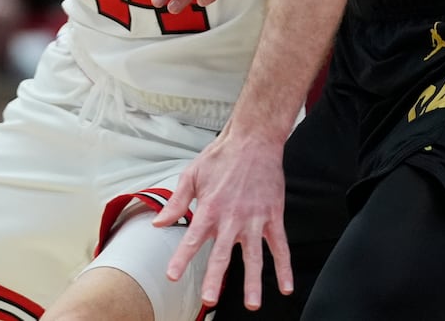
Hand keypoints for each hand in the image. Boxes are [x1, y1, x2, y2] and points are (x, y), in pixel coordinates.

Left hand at [155, 130, 290, 309]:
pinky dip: (284, 267)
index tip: (173, 276)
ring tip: (252, 303)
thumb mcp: (191, 176)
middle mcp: (231, 217)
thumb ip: (176, 203)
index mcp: (209, 208)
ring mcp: (255, 219)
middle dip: (215, 277)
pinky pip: (280, 246)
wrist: (253, 140)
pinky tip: (285, 286)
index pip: (192, 238)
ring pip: (254, 256)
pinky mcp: (273, 216)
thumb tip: (159, 223)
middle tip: (210, 298)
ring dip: (253, 281)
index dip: (181, 258)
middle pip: (222, 253)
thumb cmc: (221, 156)